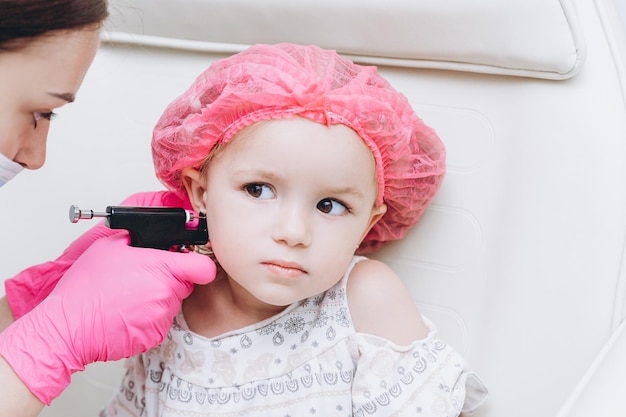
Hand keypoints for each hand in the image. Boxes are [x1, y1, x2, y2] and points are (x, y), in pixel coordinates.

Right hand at [5, 191, 188, 318]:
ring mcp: (162, 317)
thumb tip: (150, 236)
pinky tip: (126, 313)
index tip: (190, 264)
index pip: (203, 267)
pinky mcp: (154, 336)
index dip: (198, 265)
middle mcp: (168, 294)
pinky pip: (159, 323)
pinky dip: (147, 319)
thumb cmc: (87, 287)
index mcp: (163, 268)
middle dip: (170, 280)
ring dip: (157, 300)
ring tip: (128, 297)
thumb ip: (140, 239)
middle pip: (185, 284)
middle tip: (142, 279)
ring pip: (171, 304)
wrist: (70, 325)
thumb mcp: (112, 245)